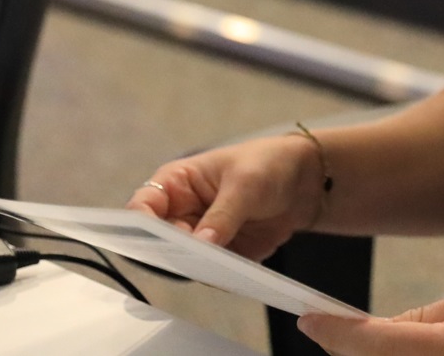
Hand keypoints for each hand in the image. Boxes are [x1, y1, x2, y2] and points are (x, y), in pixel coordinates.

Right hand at [126, 134, 324, 260]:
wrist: (303, 183)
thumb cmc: (266, 165)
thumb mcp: (245, 184)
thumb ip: (222, 215)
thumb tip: (200, 244)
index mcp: (176, 184)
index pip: (143, 207)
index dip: (140, 225)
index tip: (153, 240)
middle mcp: (181, 213)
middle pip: (159, 242)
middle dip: (171, 252)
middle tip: (189, 257)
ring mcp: (200, 238)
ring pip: (185, 262)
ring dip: (198, 268)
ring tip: (216, 268)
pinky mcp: (221, 258)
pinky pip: (213, 274)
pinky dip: (220, 277)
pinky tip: (232, 277)